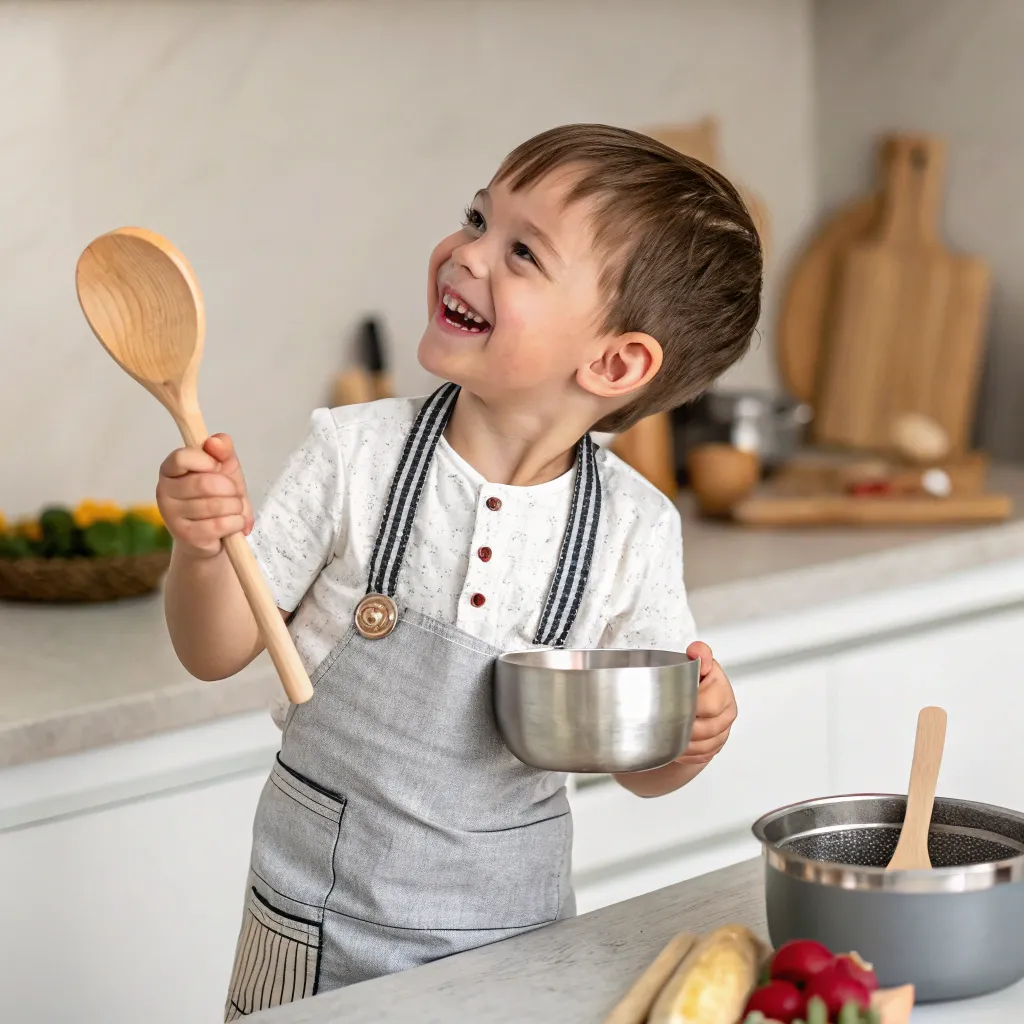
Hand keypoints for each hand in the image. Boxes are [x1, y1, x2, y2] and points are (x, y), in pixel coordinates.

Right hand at [156, 434, 253, 558]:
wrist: (218, 534)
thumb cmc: (219, 496)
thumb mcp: (225, 468)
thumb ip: (222, 449)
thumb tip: (214, 441)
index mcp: (170, 470)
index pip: (182, 458)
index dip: (207, 461)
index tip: (217, 467)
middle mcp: (164, 491)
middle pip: (205, 484)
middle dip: (230, 488)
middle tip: (233, 493)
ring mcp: (172, 516)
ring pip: (215, 505)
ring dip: (236, 506)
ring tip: (235, 509)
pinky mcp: (186, 536)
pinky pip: (219, 525)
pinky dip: (237, 522)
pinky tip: (235, 522)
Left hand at [674, 641, 735, 765]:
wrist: (698, 701)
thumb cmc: (695, 680)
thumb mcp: (697, 663)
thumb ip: (699, 653)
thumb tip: (696, 651)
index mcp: (723, 691)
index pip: (709, 705)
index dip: (690, 707)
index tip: (672, 704)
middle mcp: (727, 713)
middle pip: (705, 729)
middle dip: (684, 728)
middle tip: (664, 724)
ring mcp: (723, 732)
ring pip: (703, 746)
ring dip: (684, 744)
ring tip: (666, 736)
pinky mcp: (715, 747)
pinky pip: (701, 756)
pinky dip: (687, 754)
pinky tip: (675, 747)